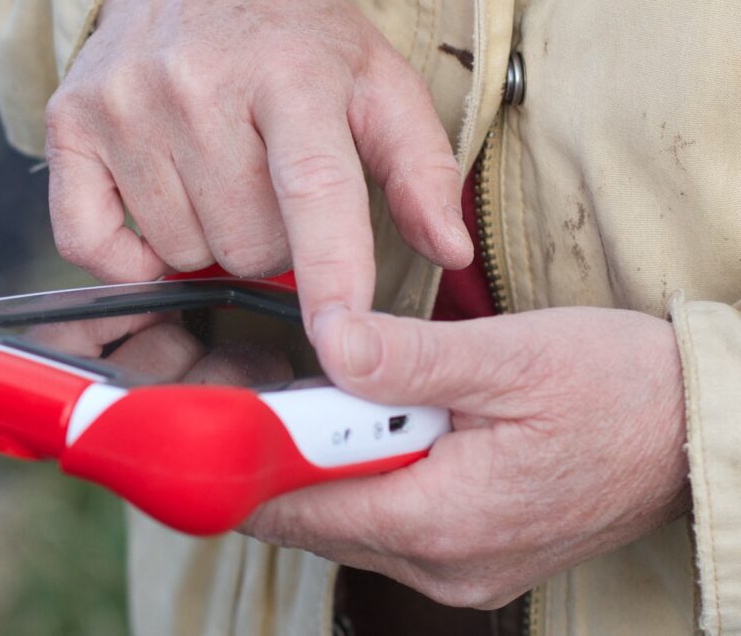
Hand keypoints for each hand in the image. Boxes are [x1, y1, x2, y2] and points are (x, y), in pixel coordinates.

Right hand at [45, 0, 472, 330]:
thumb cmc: (290, 33)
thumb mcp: (375, 79)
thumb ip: (419, 165)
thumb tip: (448, 248)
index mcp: (291, 73)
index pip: (314, 192)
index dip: (332, 276)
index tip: (344, 342)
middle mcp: (197, 85)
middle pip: (248, 247)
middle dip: (272, 242)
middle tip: (269, 185)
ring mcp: (124, 104)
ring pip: (181, 253)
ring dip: (210, 238)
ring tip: (219, 178)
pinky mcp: (69, 123)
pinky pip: (90, 243)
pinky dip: (128, 255)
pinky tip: (161, 207)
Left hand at [240, 306, 689, 607]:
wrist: (690, 431)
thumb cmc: (616, 391)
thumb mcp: (511, 358)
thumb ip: (410, 357)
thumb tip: (330, 338)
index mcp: (440, 521)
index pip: (298, 506)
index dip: (248, 454)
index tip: (218, 407)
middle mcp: (438, 566)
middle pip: (312, 517)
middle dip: (281, 454)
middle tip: (278, 384)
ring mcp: (453, 570)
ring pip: (343, 520)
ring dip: (322, 464)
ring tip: (333, 398)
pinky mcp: (466, 557)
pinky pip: (381, 523)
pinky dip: (360, 478)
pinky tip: (375, 429)